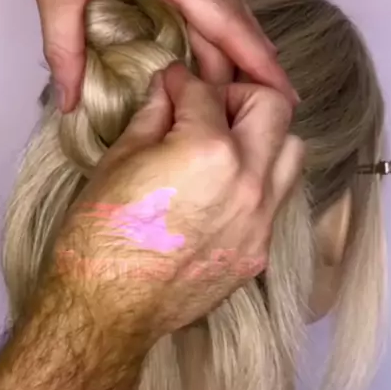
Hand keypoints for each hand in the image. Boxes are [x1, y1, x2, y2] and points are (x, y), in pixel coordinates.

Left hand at [24, 0, 296, 111]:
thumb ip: (65, 48)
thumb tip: (72, 98)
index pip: (230, 27)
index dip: (260, 66)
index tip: (286, 96)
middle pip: (236, 21)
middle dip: (249, 67)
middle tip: (254, 113)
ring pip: (230, 4)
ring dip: (237, 46)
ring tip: (240, 90)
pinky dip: (223, 22)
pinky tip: (216, 45)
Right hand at [51, 63, 303, 340]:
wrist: (106, 309)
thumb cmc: (100, 234)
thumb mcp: (119, 160)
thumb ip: (153, 116)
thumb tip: (166, 91)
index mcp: (208, 151)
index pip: (206, 92)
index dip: (181, 80)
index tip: (170, 84)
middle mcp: (248, 182)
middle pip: (274, 107)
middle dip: (239, 96)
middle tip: (207, 108)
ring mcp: (259, 221)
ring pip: (290, 153)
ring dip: (262, 138)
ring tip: (223, 147)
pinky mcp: (258, 250)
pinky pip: (274, 200)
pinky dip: (255, 182)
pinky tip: (219, 190)